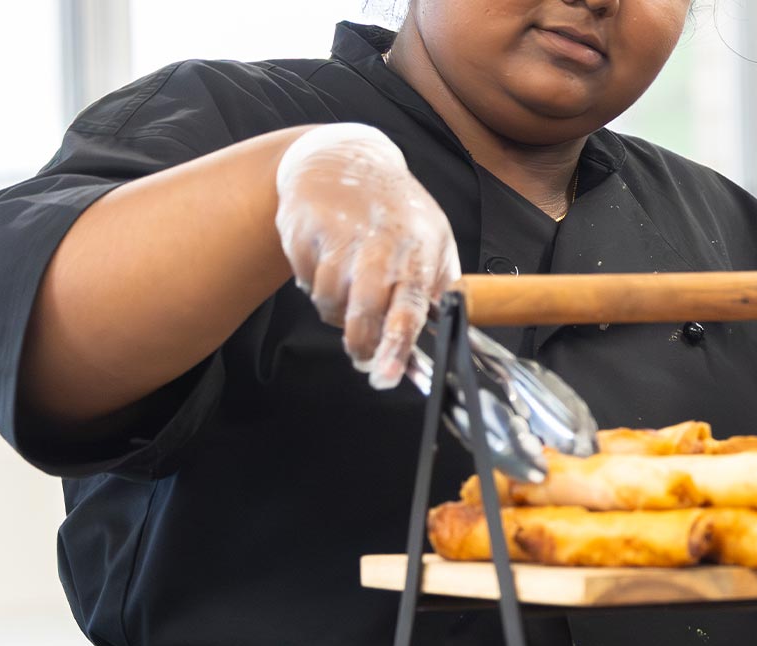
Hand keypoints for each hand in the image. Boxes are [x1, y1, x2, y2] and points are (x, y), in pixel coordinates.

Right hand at [275, 123, 459, 388]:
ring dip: (335, 310)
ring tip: (347, 291)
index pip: (408, 305)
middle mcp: (378, 242)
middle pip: (362, 311)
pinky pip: (304, 281)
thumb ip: (441, 287)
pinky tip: (327, 262)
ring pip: (328, 302)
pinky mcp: (302, 231)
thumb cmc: (395, 210)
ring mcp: (337, 235)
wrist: (341, 159)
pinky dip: (313, 284)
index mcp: (417, 249)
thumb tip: (453, 336)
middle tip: (364, 357)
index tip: (386, 375)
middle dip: (360, 343)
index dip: (396, 344)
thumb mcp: (434, 238)